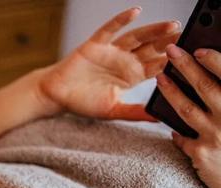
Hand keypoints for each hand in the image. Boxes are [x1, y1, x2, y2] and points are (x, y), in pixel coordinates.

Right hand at [39, 7, 179, 120]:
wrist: (56, 96)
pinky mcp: (95, 45)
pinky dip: (121, 20)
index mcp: (130, 77)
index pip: (156, 67)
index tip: (188, 59)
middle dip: (168, 42)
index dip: (171, 62)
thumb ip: (134, 112)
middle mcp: (123, 61)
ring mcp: (110, 51)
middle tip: (187, 37)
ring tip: (171, 25)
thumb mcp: (112, 110)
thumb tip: (157, 118)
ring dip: (153, 31)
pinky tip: (135, 12)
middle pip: (151, 48)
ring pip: (136, 37)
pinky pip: (110, 30)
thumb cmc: (82, 102)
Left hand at [156, 45, 220, 187]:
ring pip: (187, 109)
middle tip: (171, 51)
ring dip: (171, 91)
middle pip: (205, 87)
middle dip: (187, 66)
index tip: (199, 49)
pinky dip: (177, 134)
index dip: (215, 61)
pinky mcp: (202, 153)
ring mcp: (216, 135)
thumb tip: (210, 80)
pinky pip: (182, 138)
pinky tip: (173, 130)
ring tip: (160, 78)